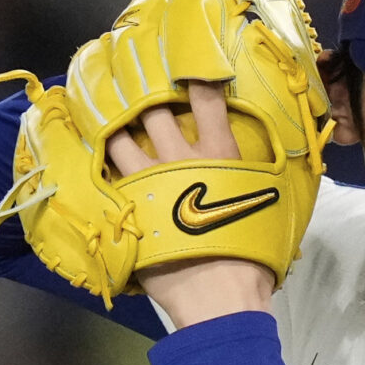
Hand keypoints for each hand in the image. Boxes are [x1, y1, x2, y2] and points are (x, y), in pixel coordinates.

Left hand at [107, 81, 277, 328]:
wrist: (219, 297)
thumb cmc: (253, 258)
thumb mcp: (273, 211)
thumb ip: (264, 181)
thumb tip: (271, 172)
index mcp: (221, 153)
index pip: (206, 97)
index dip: (195, 76)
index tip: (188, 67)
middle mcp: (181, 158)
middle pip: (153, 109)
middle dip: (144, 95)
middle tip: (135, 85)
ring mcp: (148, 181)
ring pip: (119, 137)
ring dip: (113, 126)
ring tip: (106, 119)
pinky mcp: (126, 208)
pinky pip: (104, 175)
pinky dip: (98, 164)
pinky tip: (91, 159)